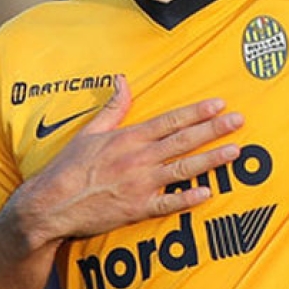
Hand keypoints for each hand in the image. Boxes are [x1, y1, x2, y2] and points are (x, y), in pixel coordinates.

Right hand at [7, 75, 242, 247]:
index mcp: (129, 138)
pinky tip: (208, 193)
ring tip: (234, 150)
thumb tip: (122, 80)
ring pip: (183, 169)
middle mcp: (138, 158)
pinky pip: (168, 204)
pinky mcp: (136, 208)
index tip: (218, 104)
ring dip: (211, 160)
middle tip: (239, 120)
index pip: (170, 121)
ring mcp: (139, 184)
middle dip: (214, 129)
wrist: (49, 204)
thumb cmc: (68, 168)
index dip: (197, 112)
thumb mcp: (89, 132)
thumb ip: (113, 107)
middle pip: (183, 141)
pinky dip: (188, 199)